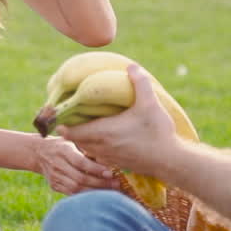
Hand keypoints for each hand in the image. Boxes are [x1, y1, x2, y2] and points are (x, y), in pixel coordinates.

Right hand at [33, 135, 115, 194]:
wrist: (38, 152)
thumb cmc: (63, 143)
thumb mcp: (72, 139)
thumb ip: (85, 146)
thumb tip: (108, 153)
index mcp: (63, 150)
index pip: (80, 162)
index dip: (95, 169)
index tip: (110, 172)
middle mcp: (57, 164)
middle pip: (80, 178)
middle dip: (100, 183)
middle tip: (116, 184)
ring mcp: (55, 176)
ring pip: (76, 188)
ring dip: (95, 191)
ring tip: (111, 191)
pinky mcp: (54, 185)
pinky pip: (72, 193)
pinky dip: (86, 195)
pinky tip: (98, 195)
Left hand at [59, 65, 178, 177]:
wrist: (170, 161)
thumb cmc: (157, 132)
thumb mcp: (150, 104)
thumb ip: (140, 83)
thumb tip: (132, 66)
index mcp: (103, 132)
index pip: (70, 131)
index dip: (62, 123)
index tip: (60, 114)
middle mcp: (101, 147)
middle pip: (75, 140)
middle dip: (71, 129)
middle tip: (72, 116)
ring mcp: (108, 158)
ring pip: (86, 148)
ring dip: (83, 138)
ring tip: (86, 125)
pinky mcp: (117, 164)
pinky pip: (97, 155)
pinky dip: (94, 147)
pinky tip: (104, 138)